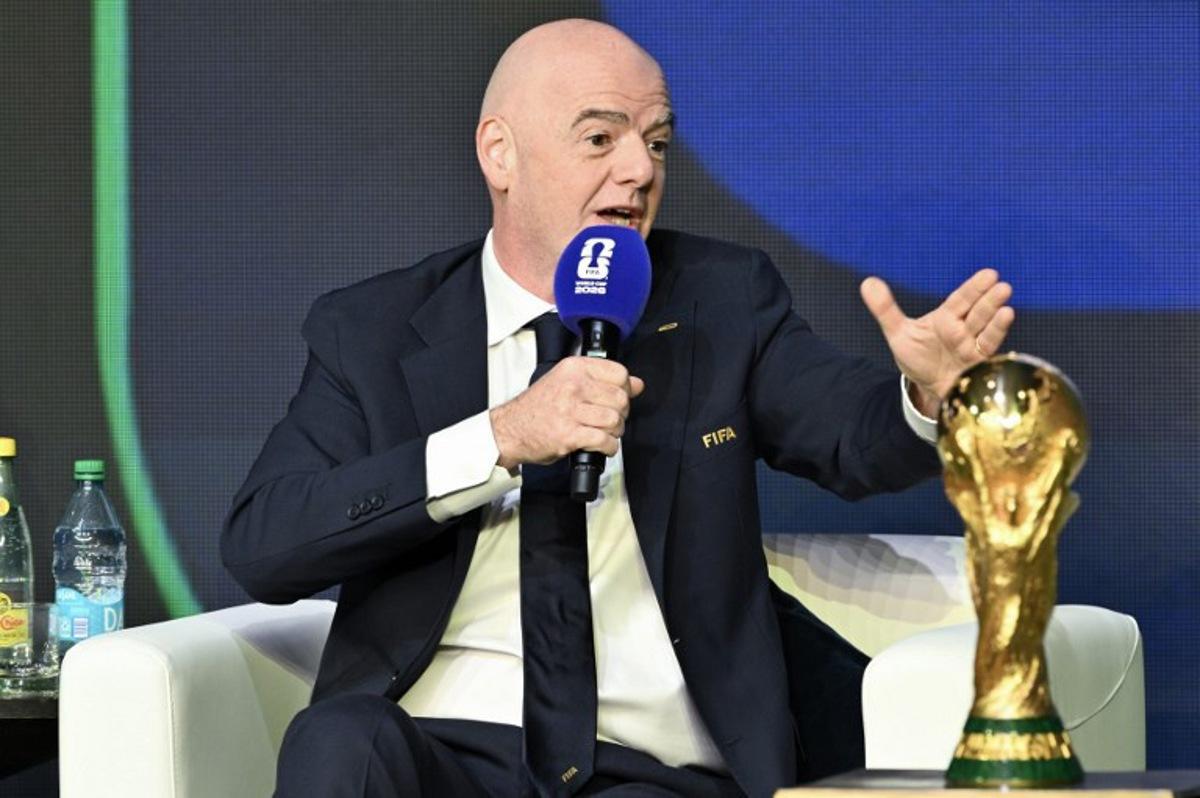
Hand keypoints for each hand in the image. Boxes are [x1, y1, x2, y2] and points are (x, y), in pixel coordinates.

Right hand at [489, 357, 644, 469]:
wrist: (510, 430)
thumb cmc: (537, 408)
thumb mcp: (566, 382)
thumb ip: (601, 381)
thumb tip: (636, 384)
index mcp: (574, 368)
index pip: (619, 373)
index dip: (625, 389)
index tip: (619, 398)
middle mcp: (573, 386)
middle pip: (620, 399)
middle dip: (621, 414)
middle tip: (610, 420)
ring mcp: (571, 411)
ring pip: (614, 420)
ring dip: (615, 432)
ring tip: (603, 433)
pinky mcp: (569, 435)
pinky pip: (604, 441)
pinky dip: (609, 447)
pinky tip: (601, 446)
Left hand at [860, 269, 1014, 414]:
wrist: (928, 390)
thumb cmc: (919, 358)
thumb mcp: (899, 334)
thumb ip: (885, 309)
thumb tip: (867, 283)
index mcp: (946, 319)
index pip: (962, 300)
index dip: (974, 288)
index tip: (989, 274)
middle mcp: (963, 330)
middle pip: (978, 312)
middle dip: (989, 300)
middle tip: (1001, 285)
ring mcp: (972, 348)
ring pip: (986, 330)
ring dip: (996, 319)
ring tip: (1006, 305)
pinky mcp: (978, 366)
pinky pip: (987, 352)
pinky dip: (995, 339)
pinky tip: (1005, 325)